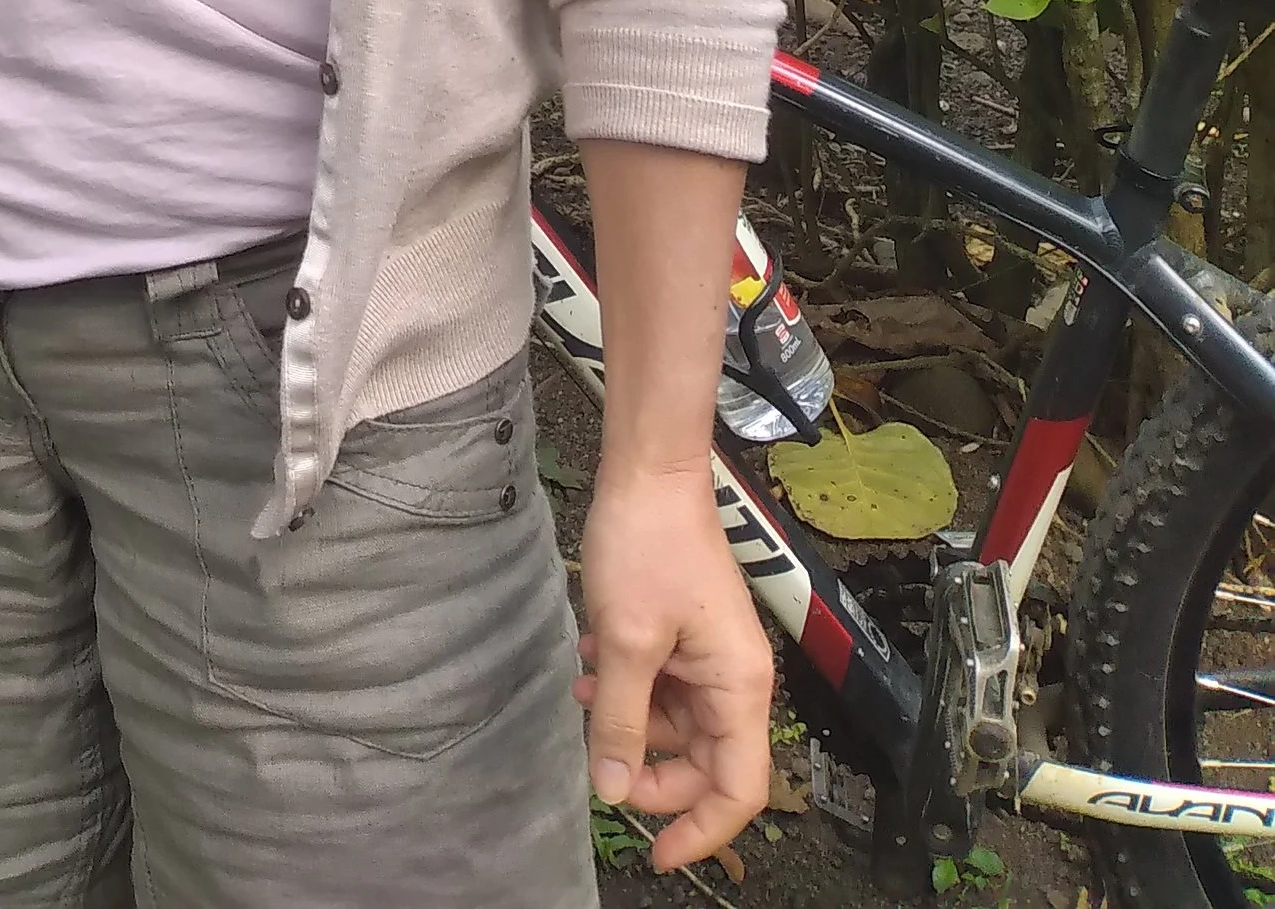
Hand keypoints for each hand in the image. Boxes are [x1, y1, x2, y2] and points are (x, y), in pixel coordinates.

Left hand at [576, 460, 773, 872]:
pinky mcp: (685, 634)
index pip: (738, 789)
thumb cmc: (648, 544)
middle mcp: (733, 678)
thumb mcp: (625, 642)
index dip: (701, 831)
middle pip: (702, 763)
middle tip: (600, 761)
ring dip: (628, 718)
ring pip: (674, 724)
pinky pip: (660, 685)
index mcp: (738, 688)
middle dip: (649, 770)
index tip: (657, 855)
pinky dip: (626, 684)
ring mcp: (710, 655)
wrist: (649, 469)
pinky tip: (592, 655)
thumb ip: (619, 721)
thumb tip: (612, 791)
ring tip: (585, 686)